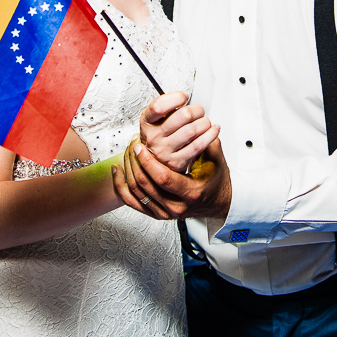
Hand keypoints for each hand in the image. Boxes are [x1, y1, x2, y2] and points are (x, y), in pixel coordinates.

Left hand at [112, 138, 231, 220]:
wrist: (216, 202)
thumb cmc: (215, 182)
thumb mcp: (217, 161)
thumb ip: (209, 143)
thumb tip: (201, 123)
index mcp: (191, 193)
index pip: (163, 178)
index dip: (149, 162)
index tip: (141, 147)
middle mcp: (176, 207)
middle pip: (146, 185)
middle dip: (135, 162)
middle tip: (133, 145)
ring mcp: (165, 213)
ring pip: (136, 192)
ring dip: (128, 169)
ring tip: (128, 152)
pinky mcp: (156, 214)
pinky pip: (132, 202)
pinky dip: (121, 186)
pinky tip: (119, 170)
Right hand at [138, 91, 219, 172]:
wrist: (156, 162)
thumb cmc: (159, 135)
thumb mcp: (155, 119)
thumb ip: (167, 107)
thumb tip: (184, 98)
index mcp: (147, 122)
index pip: (158, 106)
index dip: (175, 98)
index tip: (184, 97)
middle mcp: (153, 137)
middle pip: (182, 116)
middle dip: (197, 109)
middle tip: (199, 111)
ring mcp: (164, 151)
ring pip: (192, 130)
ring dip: (204, 122)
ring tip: (205, 122)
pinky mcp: (176, 162)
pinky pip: (198, 145)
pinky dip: (210, 135)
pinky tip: (212, 130)